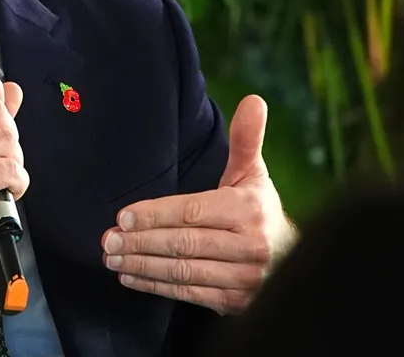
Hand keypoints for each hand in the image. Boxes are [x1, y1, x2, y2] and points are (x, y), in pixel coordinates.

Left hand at [101, 95, 295, 314]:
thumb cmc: (261, 212)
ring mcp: (242, 279)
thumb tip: (252, 101)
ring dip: (142, 265)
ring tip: (112, 258)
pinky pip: (188, 293)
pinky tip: (130, 277)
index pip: (192, 212)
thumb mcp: (254, 174)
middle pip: (183, 243)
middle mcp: (248, 246)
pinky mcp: (234, 303)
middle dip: (140, 242)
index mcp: (248, 210)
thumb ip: (246, 140)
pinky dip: (156, 286)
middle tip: (108, 240)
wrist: (295, 262)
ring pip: (182, 271)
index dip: (155, 215)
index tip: (123, 217)